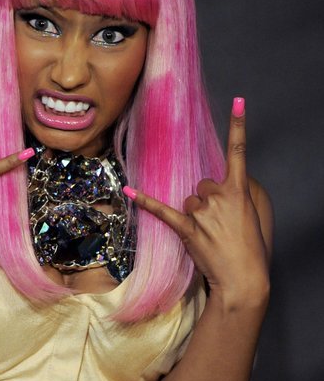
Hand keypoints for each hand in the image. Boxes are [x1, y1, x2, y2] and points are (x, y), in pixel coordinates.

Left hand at [123, 98, 269, 303]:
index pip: (238, 151)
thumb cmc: (248, 250)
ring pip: (188, 200)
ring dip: (194, 214)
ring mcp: (201, 212)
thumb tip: (215, 192)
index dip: (238, 124)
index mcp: (238, 191)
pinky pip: (162, 210)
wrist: (242, 279)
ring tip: (207, 234)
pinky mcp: (186, 228)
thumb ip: (233, 197)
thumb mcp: (250, 216)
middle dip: (207, 200)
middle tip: (217, 223)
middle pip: (202, 183)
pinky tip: (129, 191)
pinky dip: (145, 201)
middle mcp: (219, 196)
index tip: (237, 101)